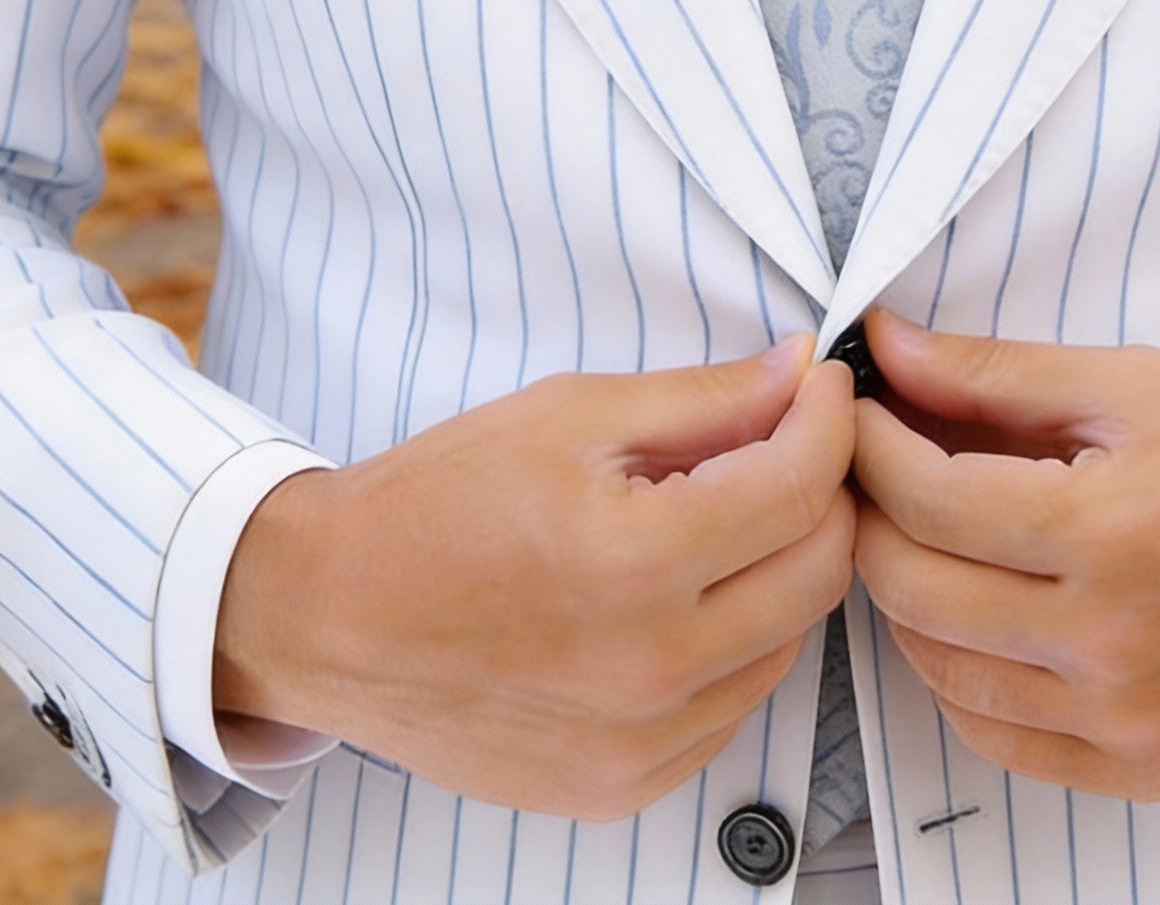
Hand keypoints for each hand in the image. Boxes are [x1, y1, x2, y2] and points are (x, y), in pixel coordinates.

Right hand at [214, 338, 856, 819]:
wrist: (330, 614)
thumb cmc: (436, 503)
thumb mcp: (571, 414)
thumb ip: (703, 399)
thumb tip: (797, 374)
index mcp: (634, 563)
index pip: (801, 488)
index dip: (829, 420)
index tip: (821, 386)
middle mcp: (650, 668)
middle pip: (820, 571)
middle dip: (824, 490)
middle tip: (787, 441)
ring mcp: (641, 743)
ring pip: (790, 640)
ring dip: (783, 567)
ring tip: (724, 516)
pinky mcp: (625, 785)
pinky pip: (735, 704)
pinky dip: (737, 640)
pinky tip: (685, 593)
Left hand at [850, 310, 1159, 801]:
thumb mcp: (1133, 384)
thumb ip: (995, 371)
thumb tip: (886, 345)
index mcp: (1111, 532)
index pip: (928, 498)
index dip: (870, 445)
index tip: (857, 411)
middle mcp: (1111, 643)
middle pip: (914, 587)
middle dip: (870, 515)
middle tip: (875, 467)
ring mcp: (1123, 720)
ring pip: (938, 669)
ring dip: (904, 595)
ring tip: (920, 533)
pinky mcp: (1138, 768)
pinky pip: (995, 737)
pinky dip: (957, 674)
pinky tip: (970, 614)